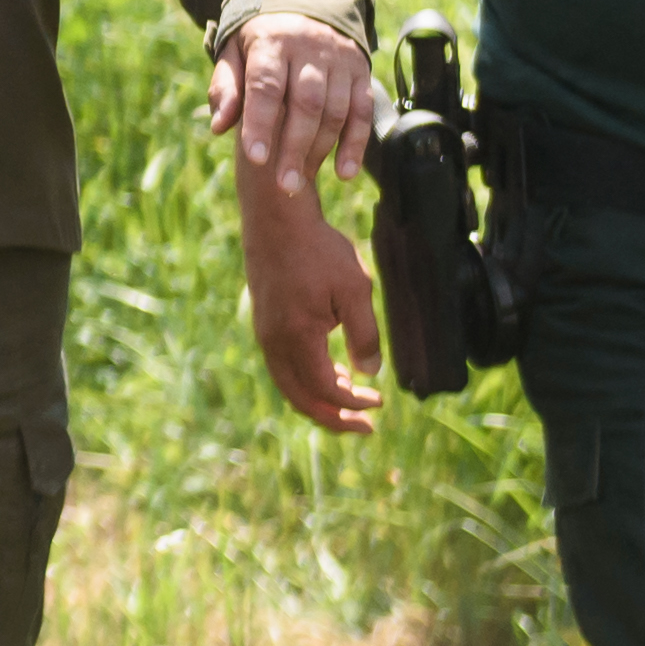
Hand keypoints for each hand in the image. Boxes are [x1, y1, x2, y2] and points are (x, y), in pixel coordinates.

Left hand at [206, 10, 371, 183]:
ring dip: (322, 150)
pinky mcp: (362, 70)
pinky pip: (362, 111)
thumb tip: (219, 126)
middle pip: (306, 103)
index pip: (266, 86)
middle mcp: (310, 48)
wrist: (308, 1)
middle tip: (284, 186)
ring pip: (336, 109)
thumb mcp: (234, 52)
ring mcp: (340, 59)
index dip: (262, 123)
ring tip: (301, 183)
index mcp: (272, 42)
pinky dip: (356, 144)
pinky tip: (344, 173)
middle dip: (294, 148)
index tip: (256, 159)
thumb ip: (226, 87)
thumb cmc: (261, 40)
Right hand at [240, 150, 386, 435]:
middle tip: (364, 427)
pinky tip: (329, 369)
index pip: (325, 389)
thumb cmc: (319, 250)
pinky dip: (306, 378)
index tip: (380, 404)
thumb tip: (370, 372)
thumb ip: (365, 334)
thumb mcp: (355, 289)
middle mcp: (274, 342)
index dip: (353, 403)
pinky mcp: (264, 321)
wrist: (276, 218)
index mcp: (297, 338)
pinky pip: (283, 365)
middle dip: (333, 418)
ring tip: (350, 400)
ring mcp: (265, 332)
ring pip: (288, 384)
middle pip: (300, 398)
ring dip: (319, 399)